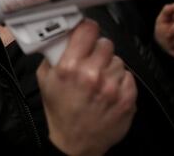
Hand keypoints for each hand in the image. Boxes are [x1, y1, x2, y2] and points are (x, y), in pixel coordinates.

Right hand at [37, 19, 136, 155]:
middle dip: (98, 50)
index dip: (87, 29)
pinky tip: (109, 90)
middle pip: (105, 43)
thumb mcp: (45, 79)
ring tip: (100, 79)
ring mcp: (112, 87)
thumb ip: (52, 55)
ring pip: (118, 60)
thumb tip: (62, 35)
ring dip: (110, 67)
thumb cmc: (59, 110)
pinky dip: (120, 81)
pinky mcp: (127, 99)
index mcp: (70, 67)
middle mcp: (92, 74)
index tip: (86, 33)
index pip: (88, 30)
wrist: (75, 143)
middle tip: (91, 60)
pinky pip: (129, 76)